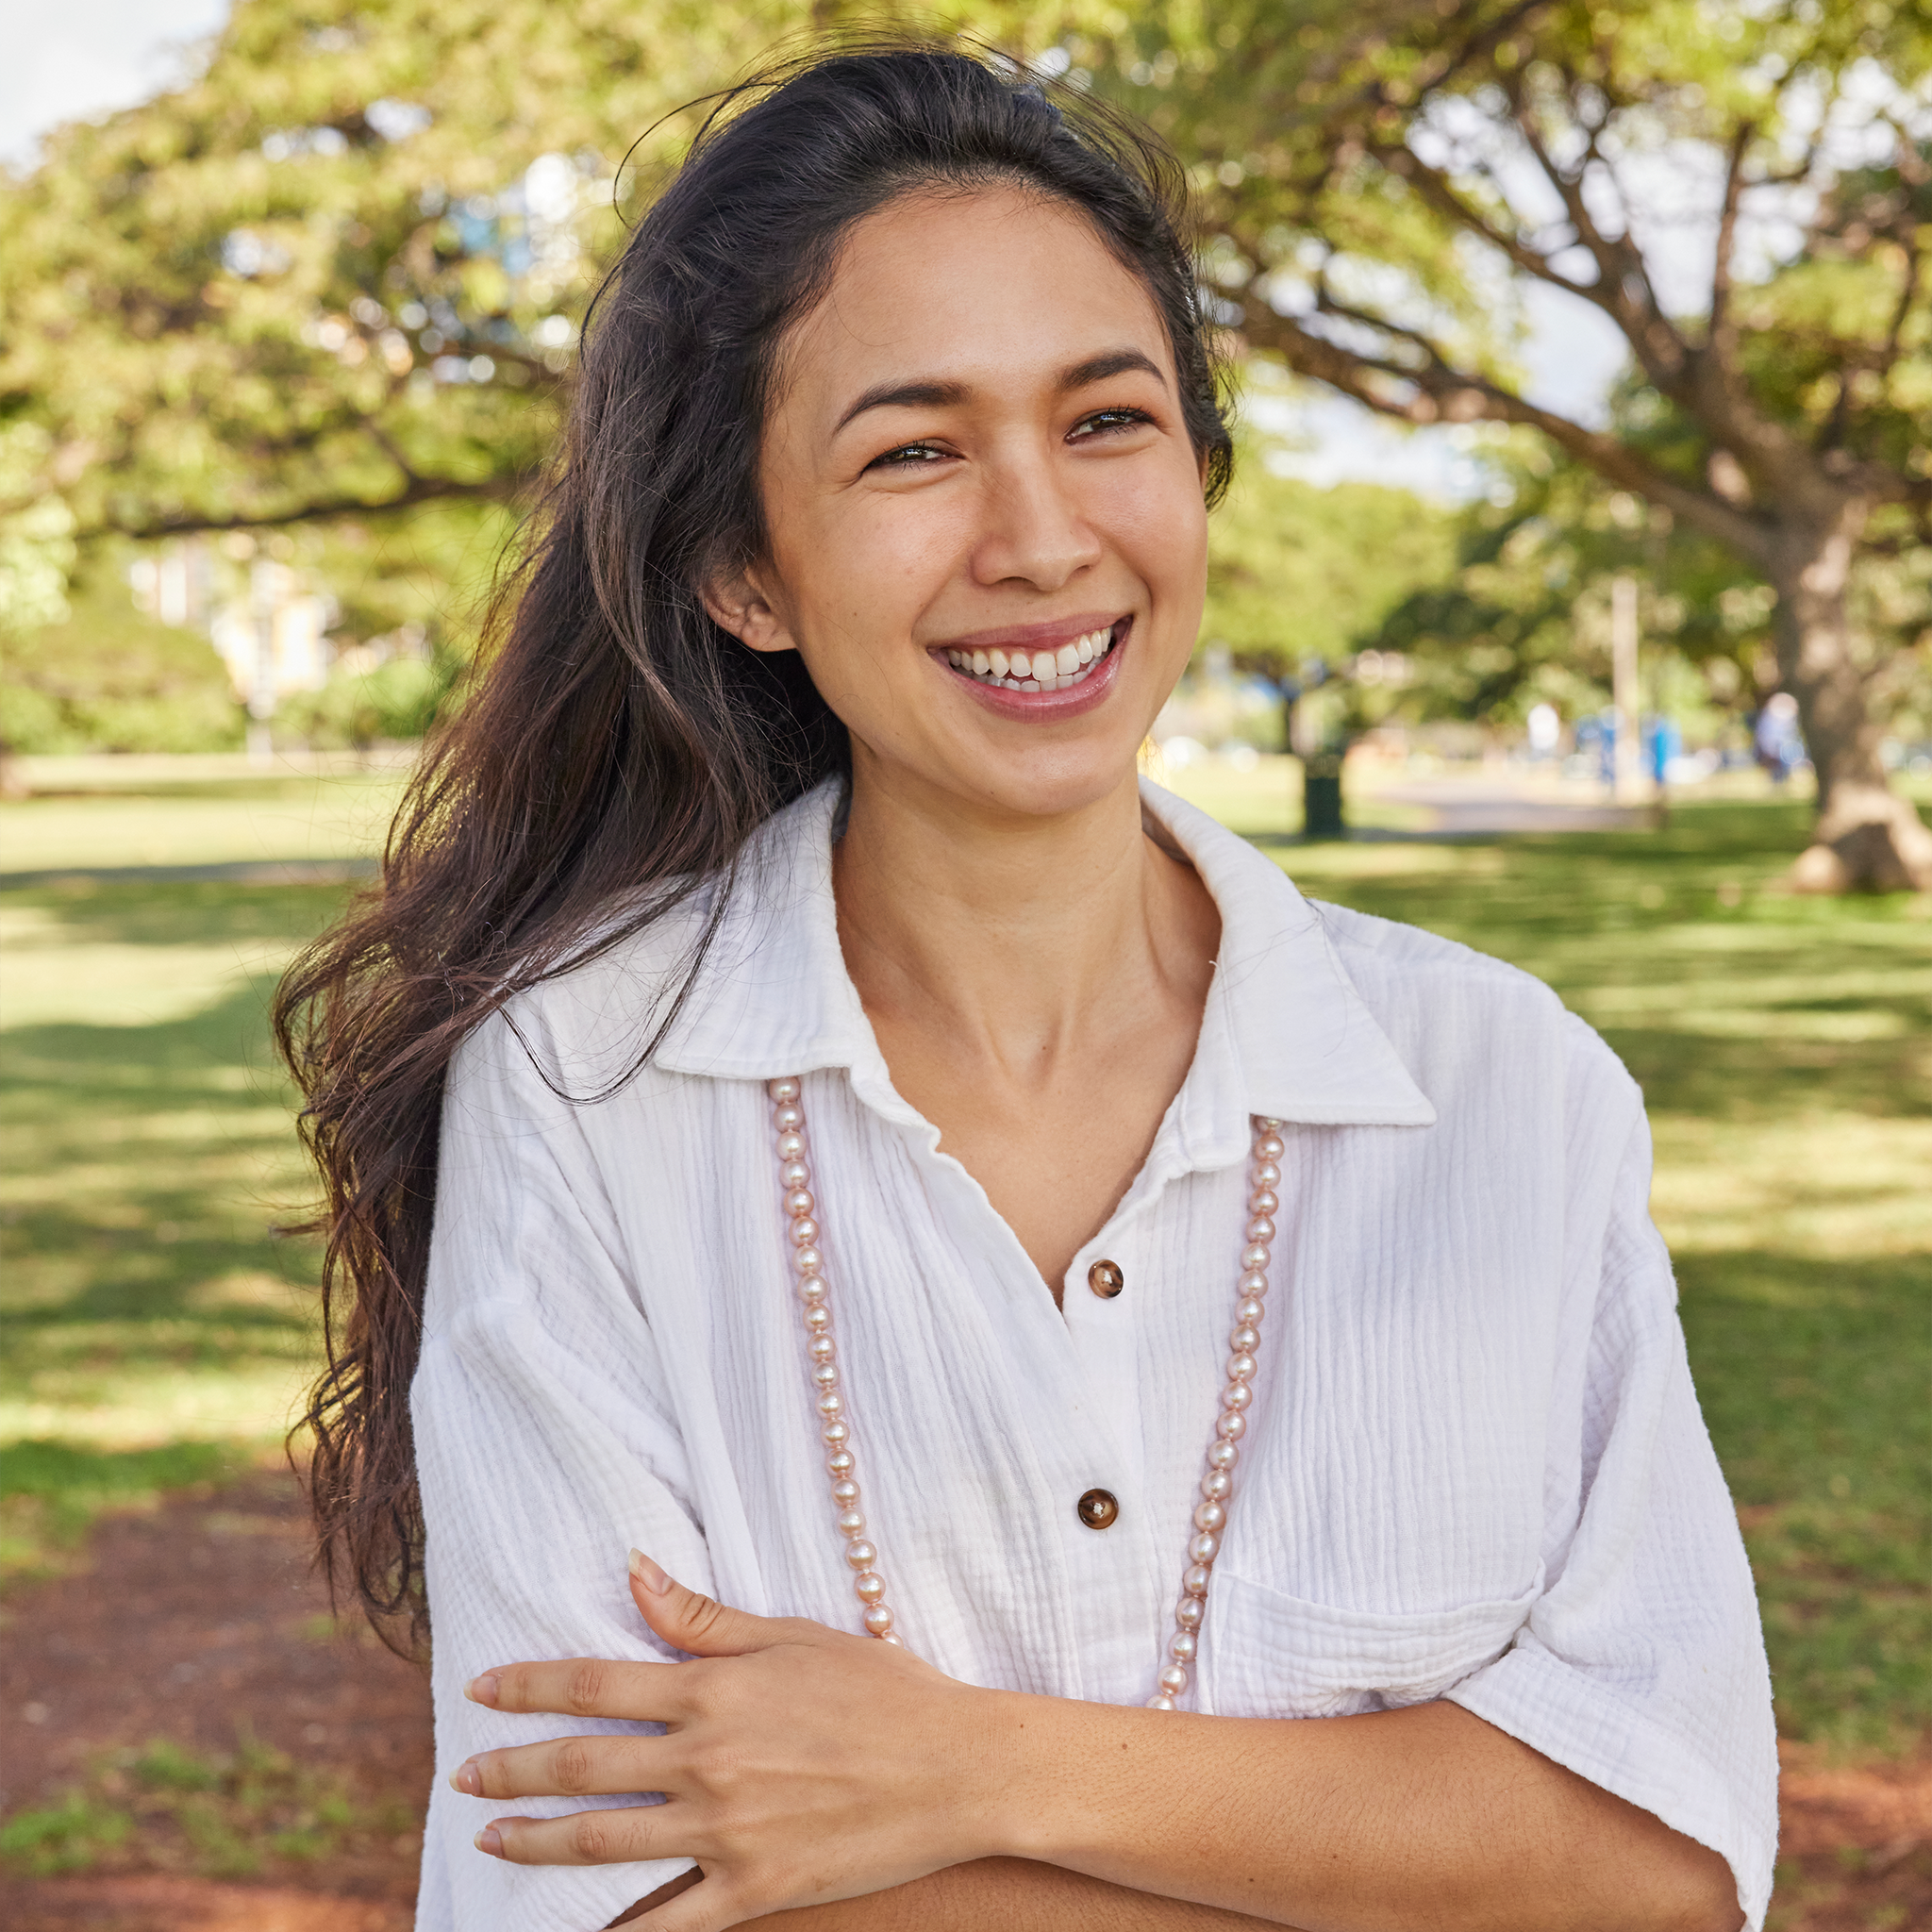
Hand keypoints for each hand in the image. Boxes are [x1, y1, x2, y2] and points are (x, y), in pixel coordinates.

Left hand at [452, 1552, 1010, 1929]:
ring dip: (535, 1841)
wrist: (957, 1767)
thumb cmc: (881, 1688)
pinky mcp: (753, 1890)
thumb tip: (633, 1572)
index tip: (481, 1690)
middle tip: (463, 1774)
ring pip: (602, 1843)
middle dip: (511, 1768)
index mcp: (713, 1691)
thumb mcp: (792, 1635)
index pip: (595, 1684)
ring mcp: (724, 1831)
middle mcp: (705, 1761)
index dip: (529, 1687)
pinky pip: (666, 1923)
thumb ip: (703, 1617)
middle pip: (581, 1766)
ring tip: (491, 1837)